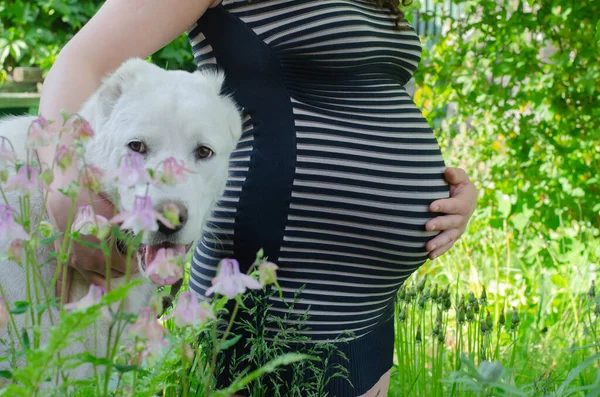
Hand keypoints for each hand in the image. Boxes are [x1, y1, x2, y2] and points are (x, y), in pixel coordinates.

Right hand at [47, 178, 130, 302]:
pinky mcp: (64, 257)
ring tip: (115, 278)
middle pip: (112, 275)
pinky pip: (63, 279)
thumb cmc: (95, 204)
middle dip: (123, 270)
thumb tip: (143, 239)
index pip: (127, 268)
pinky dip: (64, 292)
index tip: (142, 259)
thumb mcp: (118, 220)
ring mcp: (75, 262)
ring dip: (106, 279)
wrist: (66, 195)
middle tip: (130, 262)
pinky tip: (62, 305)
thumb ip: (129, 235)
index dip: (136, 264)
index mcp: (105, 257)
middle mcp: (89, 264)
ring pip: (94, 279)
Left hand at [425, 167, 477, 259]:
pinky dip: (440, 251)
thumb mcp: (459, 176)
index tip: (431, 206)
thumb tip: (447, 171)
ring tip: (427, 247)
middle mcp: (463, 217)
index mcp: (465, 202)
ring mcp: (458, 228)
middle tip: (426, 226)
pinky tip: (429, 256)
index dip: (443, 206)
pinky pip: (447, 245)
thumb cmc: (457, 184)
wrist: (463, 197)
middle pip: (451, 223)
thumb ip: (454, 174)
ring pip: (449, 237)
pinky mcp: (453, 236)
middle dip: (439, 225)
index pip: (454, 205)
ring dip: (439, 242)